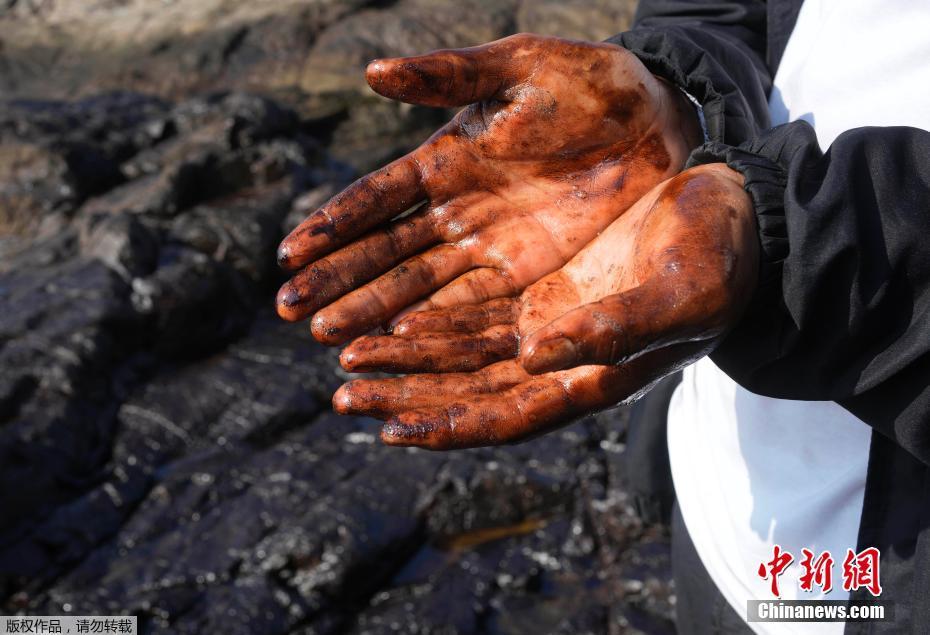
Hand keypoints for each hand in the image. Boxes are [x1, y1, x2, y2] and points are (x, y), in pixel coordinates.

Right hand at [276, 33, 701, 343]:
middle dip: (340, 284)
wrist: (664, 118)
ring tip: (331, 343)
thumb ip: (448, 75)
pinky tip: (400, 346)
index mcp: (446, 159)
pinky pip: (473, 305)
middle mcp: (459, 211)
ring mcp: (492, 248)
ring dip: (376, 316)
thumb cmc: (591, 83)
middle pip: (388, 254)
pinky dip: (436, 327)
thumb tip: (370, 73)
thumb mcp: (520, 68)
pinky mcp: (531, 275)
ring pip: (422, 288)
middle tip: (292, 315)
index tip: (288, 257)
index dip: (333, 226)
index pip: (376, 199)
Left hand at [332, 164, 757, 448]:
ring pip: (464, 352)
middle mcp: (562, 361)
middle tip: (344, 393)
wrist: (734, 217)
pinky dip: (436, 319)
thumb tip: (535, 354)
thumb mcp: (680, 297)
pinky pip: (477, 310)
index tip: (391, 428)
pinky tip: (395, 315)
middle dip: (407, 395)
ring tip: (348, 354)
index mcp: (592, 378)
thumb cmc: (722, 264)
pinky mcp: (545, 290)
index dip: (449, 427)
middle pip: (468, 390)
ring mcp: (551, 326)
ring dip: (408, 358)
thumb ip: (613, 331)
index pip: (507, 417)